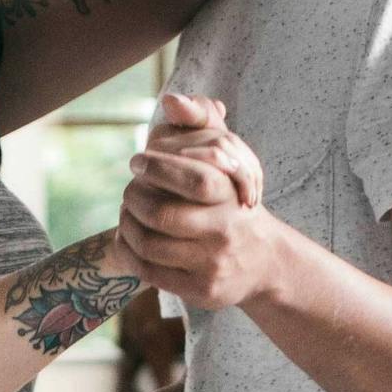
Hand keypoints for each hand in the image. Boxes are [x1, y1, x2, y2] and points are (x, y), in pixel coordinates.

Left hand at [120, 96, 284, 311]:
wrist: (264, 260)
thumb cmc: (234, 200)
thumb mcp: (230, 156)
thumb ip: (203, 121)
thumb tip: (172, 100)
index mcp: (233, 194)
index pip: (194, 177)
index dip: (157, 167)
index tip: (137, 161)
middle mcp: (226, 230)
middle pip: (162, 214)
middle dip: (134, 199)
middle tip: (128, 190)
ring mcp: (213, 263)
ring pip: (150, 245)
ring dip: (127, 225)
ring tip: (126, 213)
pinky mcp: (200, 290)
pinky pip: (149, 271)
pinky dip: (129, 252)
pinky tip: (128, 238)